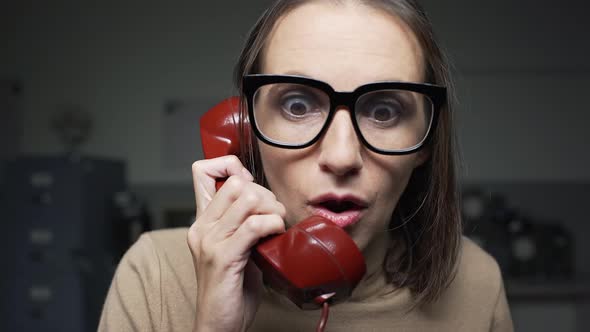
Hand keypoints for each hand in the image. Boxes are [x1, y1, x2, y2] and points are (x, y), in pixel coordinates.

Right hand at [188, 155, 285, 331]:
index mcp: (202, 221)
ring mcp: (210, 241)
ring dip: (272, 208)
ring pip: (247, 198)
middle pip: (236, 182)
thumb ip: (242, 222)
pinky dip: (272, 224)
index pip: (203, 170)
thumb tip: (265, 199)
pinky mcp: (223, 257)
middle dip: (264, 193)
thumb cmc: (232, 287)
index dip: (230, 165)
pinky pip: (253, 225)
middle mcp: (202, 227)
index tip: (251, 184)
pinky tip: (276, 235)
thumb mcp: (235, 246)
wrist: (219, 323)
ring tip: (277, 225)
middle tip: (273, 214)